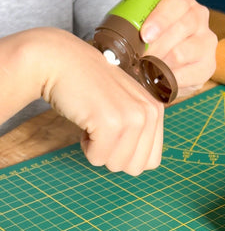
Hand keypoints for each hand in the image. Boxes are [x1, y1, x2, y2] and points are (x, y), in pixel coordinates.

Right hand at [0, 28, 163, 174]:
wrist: (62, 62)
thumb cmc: (90, 87)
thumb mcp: (126, 104)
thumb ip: (141, 130)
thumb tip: (141, 165)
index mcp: (156, 111)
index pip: (152, 161)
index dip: (128, 155)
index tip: (115, 134)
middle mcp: (150, 113)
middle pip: (135, 167)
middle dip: (114, 156)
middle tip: (102, 129)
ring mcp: (132, 118)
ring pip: (116, 165)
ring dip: (98, 150)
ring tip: (94, 122)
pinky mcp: (110, 123)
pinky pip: (97, 158)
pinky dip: (86, 146)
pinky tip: (86, 121)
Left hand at [138, 0, 216, 96]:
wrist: (163, 65)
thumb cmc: (152, 38)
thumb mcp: (141, 17)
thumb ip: (138, 1)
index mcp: (183, 2)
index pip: (177, 2)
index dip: (161, 18)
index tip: (145, 34)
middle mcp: (200, 18)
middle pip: (182, 28)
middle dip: (156, 45)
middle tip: (138, 57)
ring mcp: (207, 42)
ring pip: (182, 52)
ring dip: (159, 62)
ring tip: (144, 69)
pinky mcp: (208, 66)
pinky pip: (187, 74)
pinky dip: (169, 79)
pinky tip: (158, 79)